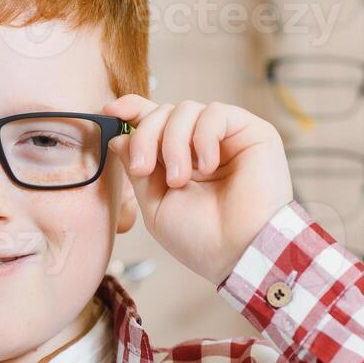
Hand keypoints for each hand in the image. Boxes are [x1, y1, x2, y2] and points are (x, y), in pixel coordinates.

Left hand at [104, 95, 293, 286]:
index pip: (156, 121)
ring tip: (179, 180)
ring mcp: (228, 137)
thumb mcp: (155, 205)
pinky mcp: (252, 132)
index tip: (111, 110)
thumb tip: (118, 138)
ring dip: (173, 144)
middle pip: (164, 112)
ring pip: (186, 109)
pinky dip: (203, 138)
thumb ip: (137, 169)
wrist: (239, 253)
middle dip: (146, 136)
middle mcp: (204, 145)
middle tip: (143, 170)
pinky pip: (215, 113)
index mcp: (182, 160)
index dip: (133, 109)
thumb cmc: (201, 239)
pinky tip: (208, 167)